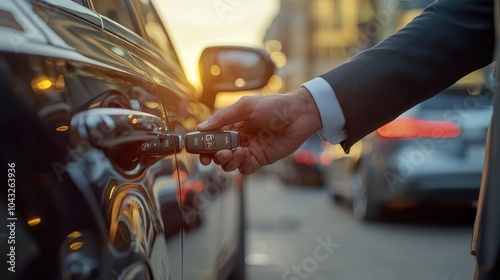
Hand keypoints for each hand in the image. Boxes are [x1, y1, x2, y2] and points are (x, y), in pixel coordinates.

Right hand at [196, 87, 321, 174]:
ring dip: (226, 161)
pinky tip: (245, 154)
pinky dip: (241, 165)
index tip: (196, 148)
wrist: (299, 115)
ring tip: (233, 152)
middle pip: (217, 153)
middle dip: (212, 156)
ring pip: (228, 163)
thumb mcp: (246, 106)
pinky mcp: (259, 159)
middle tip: (214, 155)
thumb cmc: (274, 106)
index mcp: (232, 124)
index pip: (212, 136)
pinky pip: (244, 168)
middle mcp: (238, 138)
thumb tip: (202, 127)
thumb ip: (223, 117)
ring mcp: (248, 150)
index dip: (202, 143)